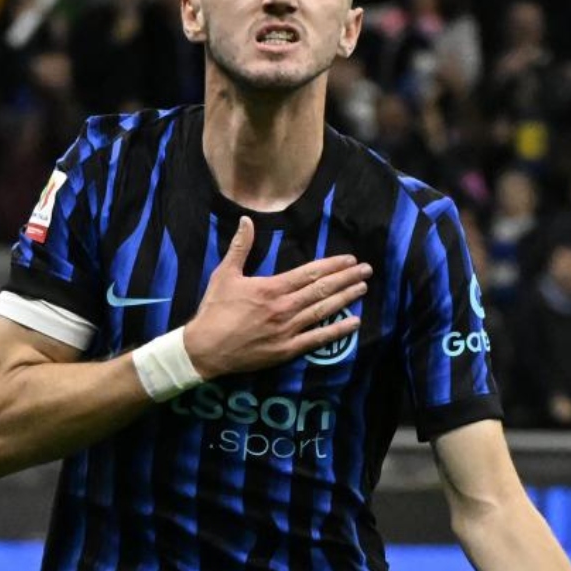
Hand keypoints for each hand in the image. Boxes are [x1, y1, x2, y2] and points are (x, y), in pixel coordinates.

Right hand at [181, 217, 368, 380]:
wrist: (204, 349)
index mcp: (271, 288)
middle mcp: (284, 308)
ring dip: (346, 299)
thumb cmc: (214, 311)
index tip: (350, 260)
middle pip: (322, 290)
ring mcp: (287, 330)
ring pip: (323, 311)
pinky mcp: (286, 350)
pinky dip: (337, 331)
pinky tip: (353, 323)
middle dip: (346, 278)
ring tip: (363, 289)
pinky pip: (317, 339)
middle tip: (367, 270)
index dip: (332, 265)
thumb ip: (239, 247)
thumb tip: (246, 220)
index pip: (310, 273)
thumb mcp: (224, 275)